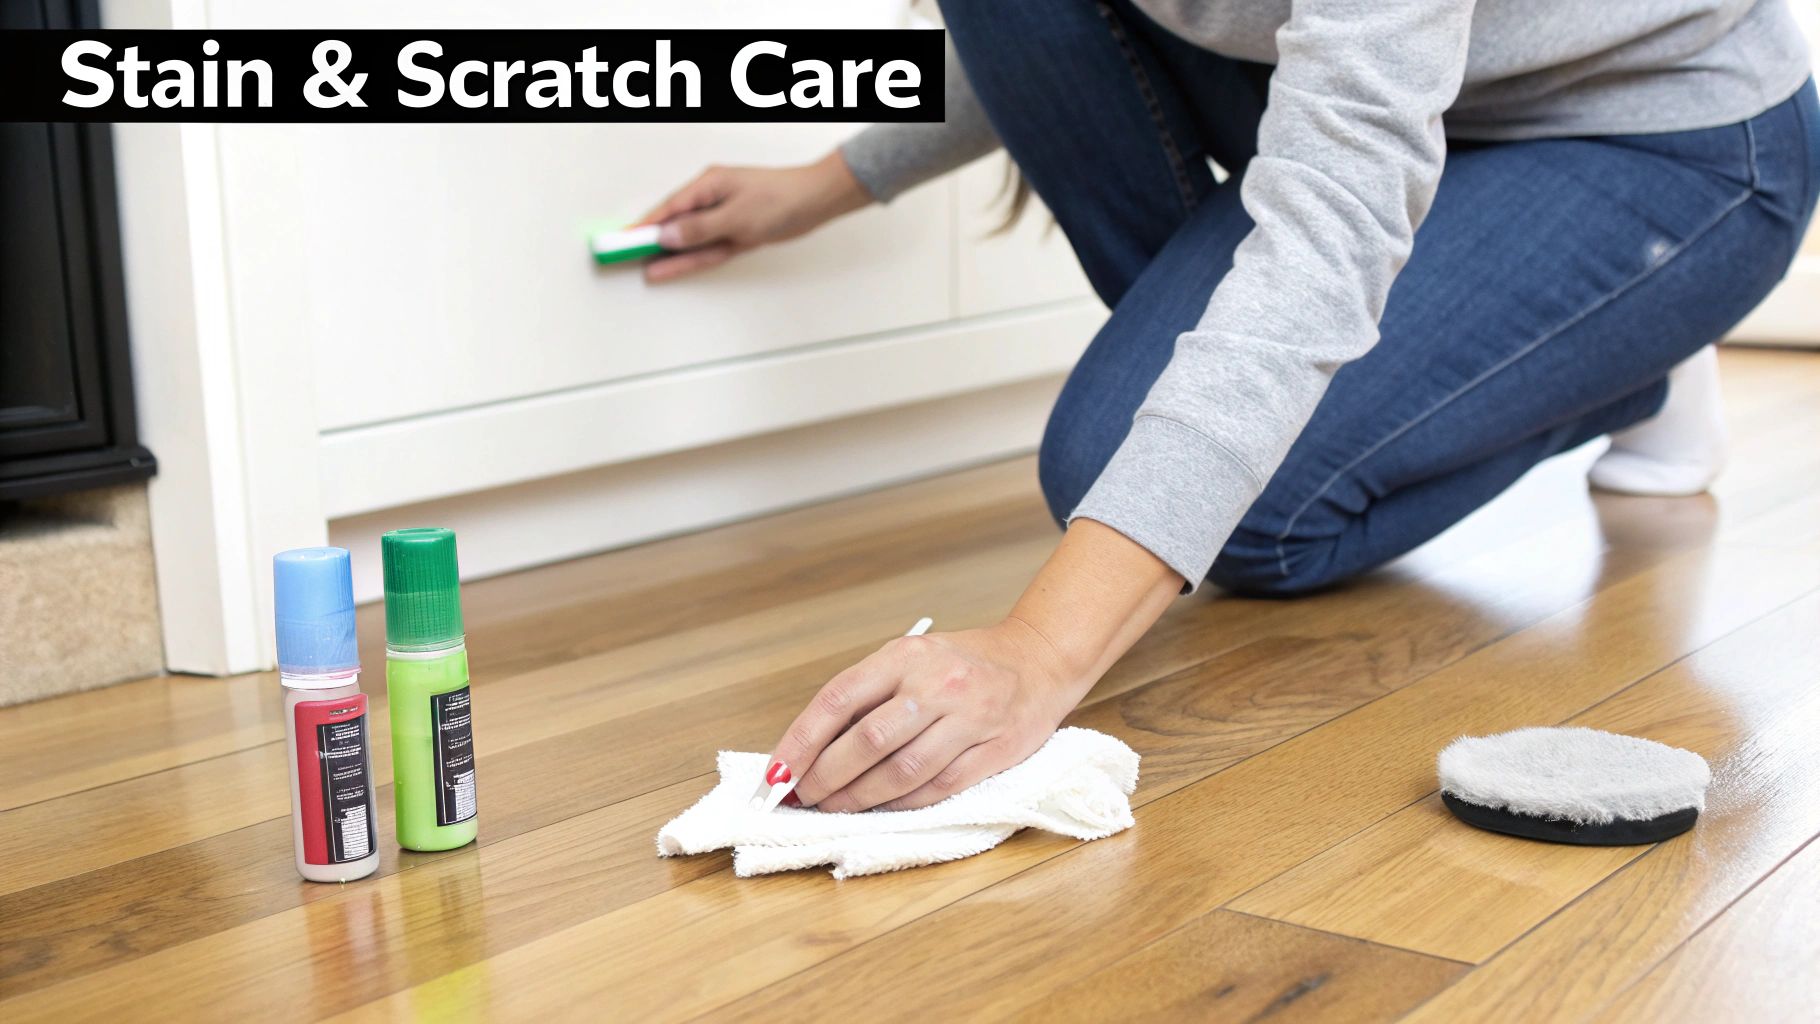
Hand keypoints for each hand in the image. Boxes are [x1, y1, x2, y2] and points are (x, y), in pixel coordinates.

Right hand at [638, 150, 871, 282]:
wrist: (816, 201)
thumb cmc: (781, 199)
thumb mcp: (736, 216)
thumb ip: (700, 229)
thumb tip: (668, 237)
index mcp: (708, 185)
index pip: (669, 209)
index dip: (645, 226)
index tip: (623, 239)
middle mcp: (712, 200)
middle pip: (675, 224)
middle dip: (650, 241)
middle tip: (623, 257)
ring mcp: (723, 217)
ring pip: (689, 240)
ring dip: (669, 255)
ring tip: (643, 268)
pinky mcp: (736, 233)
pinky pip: (707, 248)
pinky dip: (691, 259)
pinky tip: (670, 268)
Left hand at [776, 619, 1081, 812]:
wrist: (1039, 660)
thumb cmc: (963, 663)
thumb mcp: (912, 659)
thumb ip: (869, 695)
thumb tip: (812, 748)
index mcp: (905, 656)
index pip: (839, 698)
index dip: (802, 740)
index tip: (778, 771)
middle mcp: (936, 684)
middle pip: (867, 740)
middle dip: (826, 776)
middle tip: (804, 797)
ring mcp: (968, 718)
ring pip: (901, 771)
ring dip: (859, 798)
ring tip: (834, 808)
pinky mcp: (993, 751)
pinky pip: (938, 787)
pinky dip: (902, 804)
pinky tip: (881, 810)